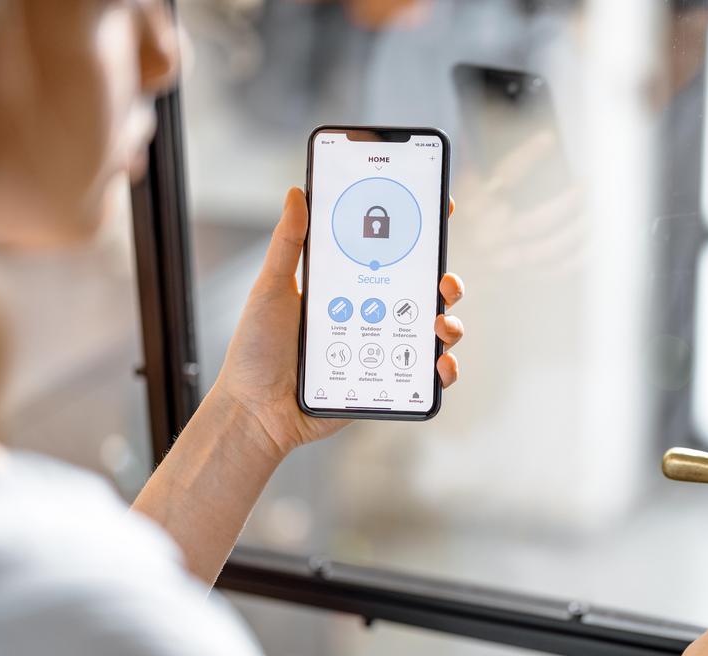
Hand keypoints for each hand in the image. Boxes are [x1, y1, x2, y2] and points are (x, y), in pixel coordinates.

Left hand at [211, 187, 464, 456]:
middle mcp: (370, 315)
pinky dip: (444, 370)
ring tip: (442, 325)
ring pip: (432, 331)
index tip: (440, 209)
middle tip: (445, 281)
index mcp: (348, 286)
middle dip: (446, 281)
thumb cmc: (257, 350)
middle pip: (422, 292)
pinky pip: (425, 376)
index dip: (419, 233)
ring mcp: (381, 349)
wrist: (256, 411)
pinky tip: (441, 365)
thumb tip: (296, 193)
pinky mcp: (385, 382)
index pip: (390, 254)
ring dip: (451, 324)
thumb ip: (287, 244)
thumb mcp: (271, 289)